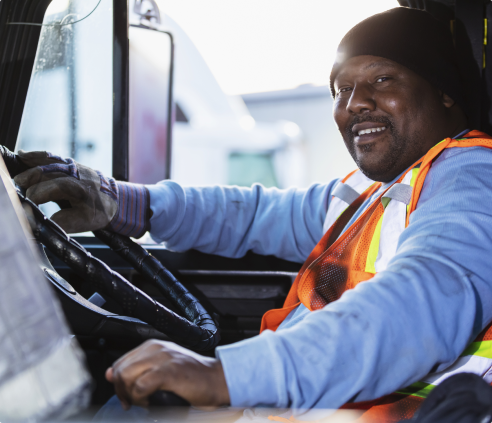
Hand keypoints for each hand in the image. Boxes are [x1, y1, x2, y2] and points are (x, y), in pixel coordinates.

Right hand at [14, 150, 117, 232]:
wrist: (115, 199)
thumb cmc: (99, 212)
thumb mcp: (85, 222)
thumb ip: (63, 222)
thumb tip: (40, 222)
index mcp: (81, 188)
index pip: (55, 187)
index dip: (38, 194)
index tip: (25, 203)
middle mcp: (77, 173)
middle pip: (48, 171)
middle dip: (29, 178)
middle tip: (15, 188)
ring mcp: (74, 166)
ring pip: (49, 161)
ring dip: (29, 164)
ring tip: (15, 173)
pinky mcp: (71, 163)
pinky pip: (53, 156)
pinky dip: (37, 155)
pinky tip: (23, 155)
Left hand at [106, 340, 229, 408]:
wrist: (218, 380)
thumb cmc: (194, 378)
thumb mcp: (162, 369)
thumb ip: (138, 370)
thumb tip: (111, 374)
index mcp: (152, 346)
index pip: (120, 362)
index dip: (119, 383)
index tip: (127, 397)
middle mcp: (155, 348)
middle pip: (120, 370)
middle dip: (122, 391)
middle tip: (134, 402)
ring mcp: (162, 358)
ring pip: (127, 376)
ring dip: (131, 394)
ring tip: (144, 401)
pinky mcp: (169, 371)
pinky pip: (140, 386)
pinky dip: (141, 398)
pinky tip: (152, 401)